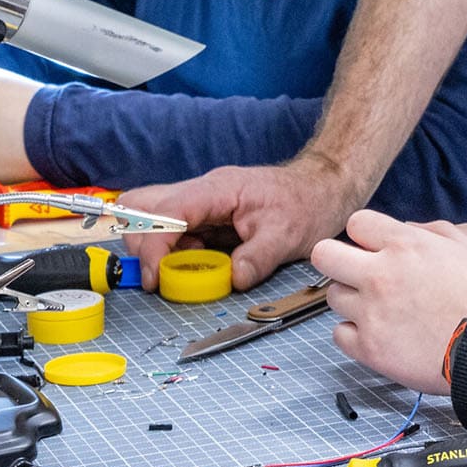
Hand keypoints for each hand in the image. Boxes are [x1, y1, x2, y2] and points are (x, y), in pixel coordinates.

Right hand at [119, 154, 356, 290]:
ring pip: (154, 218)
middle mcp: (203, 191)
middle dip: (142, 241)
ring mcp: (202, 203)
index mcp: (218, 189)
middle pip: (145, 206)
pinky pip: (176, 232)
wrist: (324, 188)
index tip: (154, 278)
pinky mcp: (207, 216)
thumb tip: (232, 279)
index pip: (166, 212)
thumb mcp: (288, 235)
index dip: (152, 245)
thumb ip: (257, 257)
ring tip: (188, 271)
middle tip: (161, 274)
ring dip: (160, 249)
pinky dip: (177, 253)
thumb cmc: (308, 203)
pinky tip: (203, 266)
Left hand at [314, 210, 466, 395]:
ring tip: (378, 310)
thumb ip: (431, 232)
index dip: (365, 235)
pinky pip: (339, 335)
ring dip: (352, 300)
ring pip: (333, 297)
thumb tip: (406, 229)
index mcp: (405, 245)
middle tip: (352, 272)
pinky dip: (355, 335)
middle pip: (324, 255)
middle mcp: (381, 274)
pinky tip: (378, 334)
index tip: (372, 248)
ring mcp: (372, 312)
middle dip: (336, 260)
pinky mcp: (370, 348)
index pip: (356, 223)